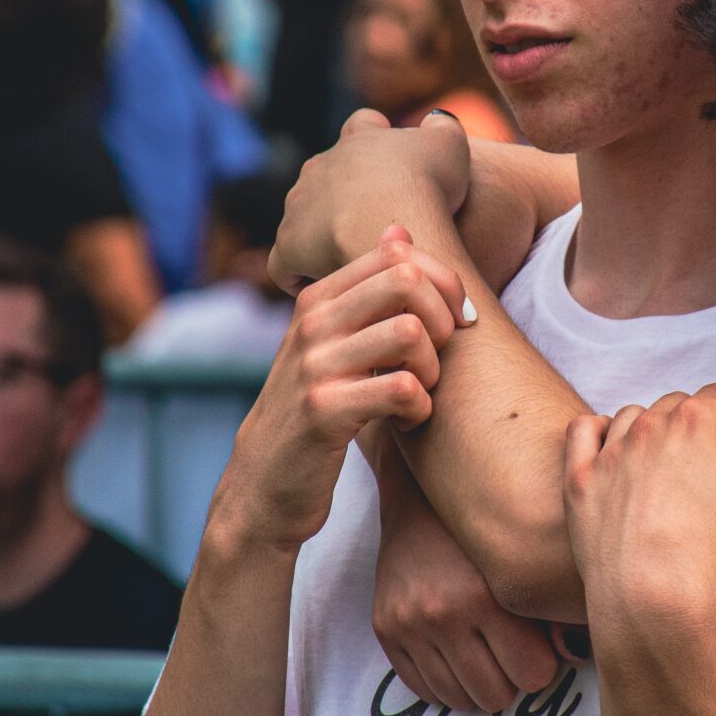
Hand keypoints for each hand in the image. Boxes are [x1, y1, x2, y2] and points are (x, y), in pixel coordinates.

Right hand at [208, 228, 470, 557]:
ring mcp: (315, 367)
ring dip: (433, 366)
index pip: (398, 255)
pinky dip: (421, 408)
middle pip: (407, 281)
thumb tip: (400, 229)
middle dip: (444, 317)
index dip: (442, 283)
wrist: (263, 485)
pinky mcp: (324, 413)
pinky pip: (401, 389)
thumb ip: (365, 290)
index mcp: (318, 300)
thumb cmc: (313, 410)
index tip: (452, 321)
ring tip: (422, 390)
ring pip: (409, 332)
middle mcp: (312, 324)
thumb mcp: (330, 344)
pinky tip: (408, 421)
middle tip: (440, 357)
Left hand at [272, 110, 472, 290]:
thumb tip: (435, 120)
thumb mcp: (451, 144)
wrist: (395, 215)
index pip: (362, 128)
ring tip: (351, 262)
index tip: (392, 167)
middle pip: (326, 177)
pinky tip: (326, 285)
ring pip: (303, 220)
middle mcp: (320, 167)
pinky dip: (301, 275)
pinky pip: (286, 264)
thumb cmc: (428, 183)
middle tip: (374, 226)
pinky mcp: (289, 244)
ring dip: (322, 237)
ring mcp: (299, 205)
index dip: (376, 142)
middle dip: (344, 198)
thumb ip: (443, 128)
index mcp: (358, 139)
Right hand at [371, 450, 559, 712]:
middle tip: (510, 651)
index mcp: (486, 594)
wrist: (420, 498)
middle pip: (495, 696)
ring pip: (458, 701)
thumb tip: (578, 654)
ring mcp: (408, 623)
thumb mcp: (526, 559)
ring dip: (477, 684)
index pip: (533, 675)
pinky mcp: (384, 629)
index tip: (537, 643)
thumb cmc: (487, 531)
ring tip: (484, 653)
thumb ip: (555, 608)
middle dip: (510, 678)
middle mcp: (442, 612)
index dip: (541, 663)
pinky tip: (457, 656)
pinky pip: (421, 691)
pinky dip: (445, 683)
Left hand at [562, 376, 715, 630]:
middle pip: (677, 406)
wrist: (656, 605)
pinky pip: (584, 432)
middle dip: (695, 427)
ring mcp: (609, 452)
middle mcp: (649, 425)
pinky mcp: (579, 482)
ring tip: (667, 470)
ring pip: (633, 418)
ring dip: (652, 431)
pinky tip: (616, 452)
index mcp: (698, 421)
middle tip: (708, 471)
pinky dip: (600, 432)